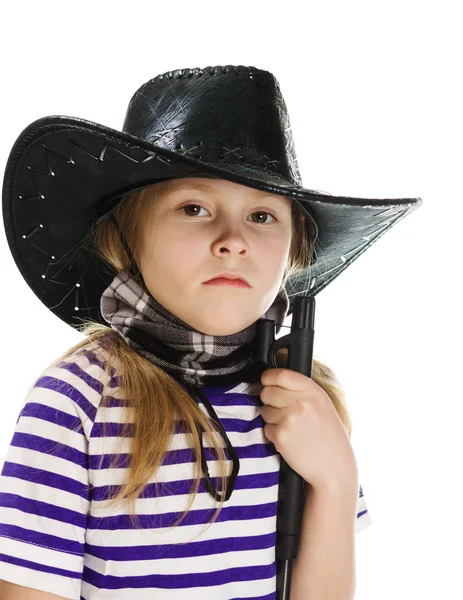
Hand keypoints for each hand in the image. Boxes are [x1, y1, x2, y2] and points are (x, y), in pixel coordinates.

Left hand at [260, 367, 357, 491]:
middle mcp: (302, 402)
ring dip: (272, 420)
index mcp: (313, 392)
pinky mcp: (281, 436)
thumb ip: (300, 391)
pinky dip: (274, 435)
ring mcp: (290, 418)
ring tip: (292, 429)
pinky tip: (290, 441)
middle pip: (267, 392)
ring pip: (264, 411)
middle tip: (283, 412)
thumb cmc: (328, 436)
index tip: (266, 381)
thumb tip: (273, 382)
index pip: (281, 375)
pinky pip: (266, 428)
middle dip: (269, 401)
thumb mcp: (321, 405)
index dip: (269, 378)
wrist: (334, 467)